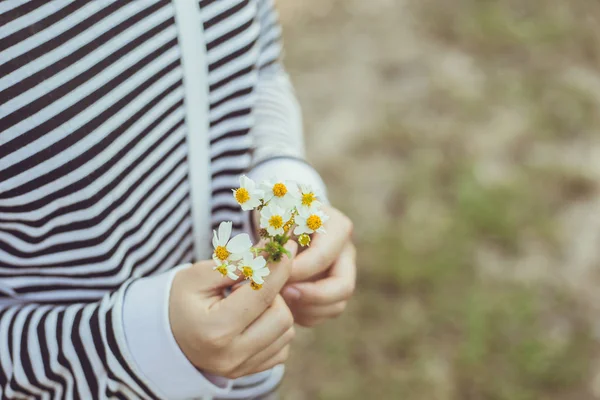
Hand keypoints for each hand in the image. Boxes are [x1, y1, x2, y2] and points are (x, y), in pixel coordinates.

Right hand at [169, 242, 297, 378]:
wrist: (168, 335)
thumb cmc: (181, 300)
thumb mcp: (199, 275)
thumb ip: (236, 263)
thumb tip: (274, 249)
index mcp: (215, 330)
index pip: (262, 294)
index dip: (279, 268)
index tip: (287, 248)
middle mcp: (231, 355)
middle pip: (281, 316)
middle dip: (274, 293)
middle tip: (251, 284)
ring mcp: (242, 367)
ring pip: (286, 331)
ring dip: (275, 309)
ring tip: (249, 302)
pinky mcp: (252, 371)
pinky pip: (283, 347)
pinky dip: (275, 328)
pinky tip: (254, 318)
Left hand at [282, 206, 355, 326]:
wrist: (278, 219)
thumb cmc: (276, 214)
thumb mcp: (275, 217)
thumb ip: (277, 239)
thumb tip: (277, 267)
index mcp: (337, 227)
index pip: (322, 257)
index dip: (297, 271)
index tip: (272, 274)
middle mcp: (346, 251)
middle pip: (343, 286)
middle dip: (310, 296)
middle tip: (282, 295)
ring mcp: (343, 273)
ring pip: (336, 305)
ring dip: (306, 309)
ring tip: (280, 300)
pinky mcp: (333, 291)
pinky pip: (325, 314)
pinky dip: (303, 315)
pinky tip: (283, 304)